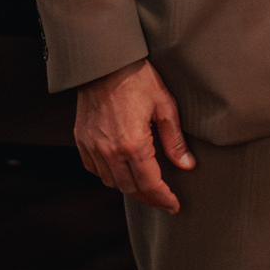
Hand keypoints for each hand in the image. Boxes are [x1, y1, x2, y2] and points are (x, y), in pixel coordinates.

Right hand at [74, 57, 195, 211]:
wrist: (105, 63)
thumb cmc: (138, 80)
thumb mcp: (165, 107)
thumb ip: (175, 141)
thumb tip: (187, 165)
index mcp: (133, 144)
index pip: (149, 184)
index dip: (163, 199)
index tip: (173, 205)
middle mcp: (109, 151)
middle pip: (129, 188)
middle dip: (148, 197)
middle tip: (163, 199)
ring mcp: (92, 147)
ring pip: (110, 182)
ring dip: (129, 188)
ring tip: (146, 186)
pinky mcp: (82, 140)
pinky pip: (94, 169)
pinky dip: (108, 175)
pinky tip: (122, 170)